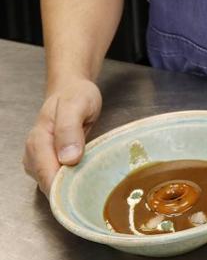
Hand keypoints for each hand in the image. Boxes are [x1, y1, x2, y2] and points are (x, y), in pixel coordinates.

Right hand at [22, 78, 101, 196]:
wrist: (72, 90)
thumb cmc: (76, 96)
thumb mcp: (76, 105)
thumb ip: (69, 129)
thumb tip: (68, 159)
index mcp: (38, 141)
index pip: (46, 174)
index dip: (64, 188)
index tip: (85, 192)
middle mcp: (34, 154)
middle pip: (49, 184)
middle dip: (69, 190)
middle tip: (95, 189)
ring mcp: (39, 160)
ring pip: (53, 185)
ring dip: (71, 187)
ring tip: (93, 183)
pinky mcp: (48, 162)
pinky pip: (58, 180)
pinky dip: (71, 182)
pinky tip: (86, 178)